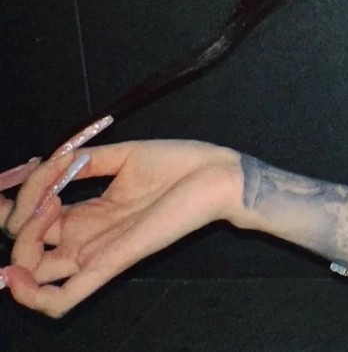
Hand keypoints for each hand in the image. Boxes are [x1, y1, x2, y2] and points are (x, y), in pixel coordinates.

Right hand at [1, 140, 241, 317]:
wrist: (218, 175)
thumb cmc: (180, 164)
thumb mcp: (125, 156)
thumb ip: (85, 162)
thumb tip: (51, 161)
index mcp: (88, 212)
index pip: (32, 220)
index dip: (12, 204)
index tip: (6, 180)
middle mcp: (85, 237)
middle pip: (25, 246)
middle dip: (12, 219)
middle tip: (38, 191)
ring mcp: (95, 254)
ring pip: (33, 271)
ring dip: (21, 242)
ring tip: (48, 206)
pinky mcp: (110, 264)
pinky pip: (62, 299)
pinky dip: (30, 296)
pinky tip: (15, 272)